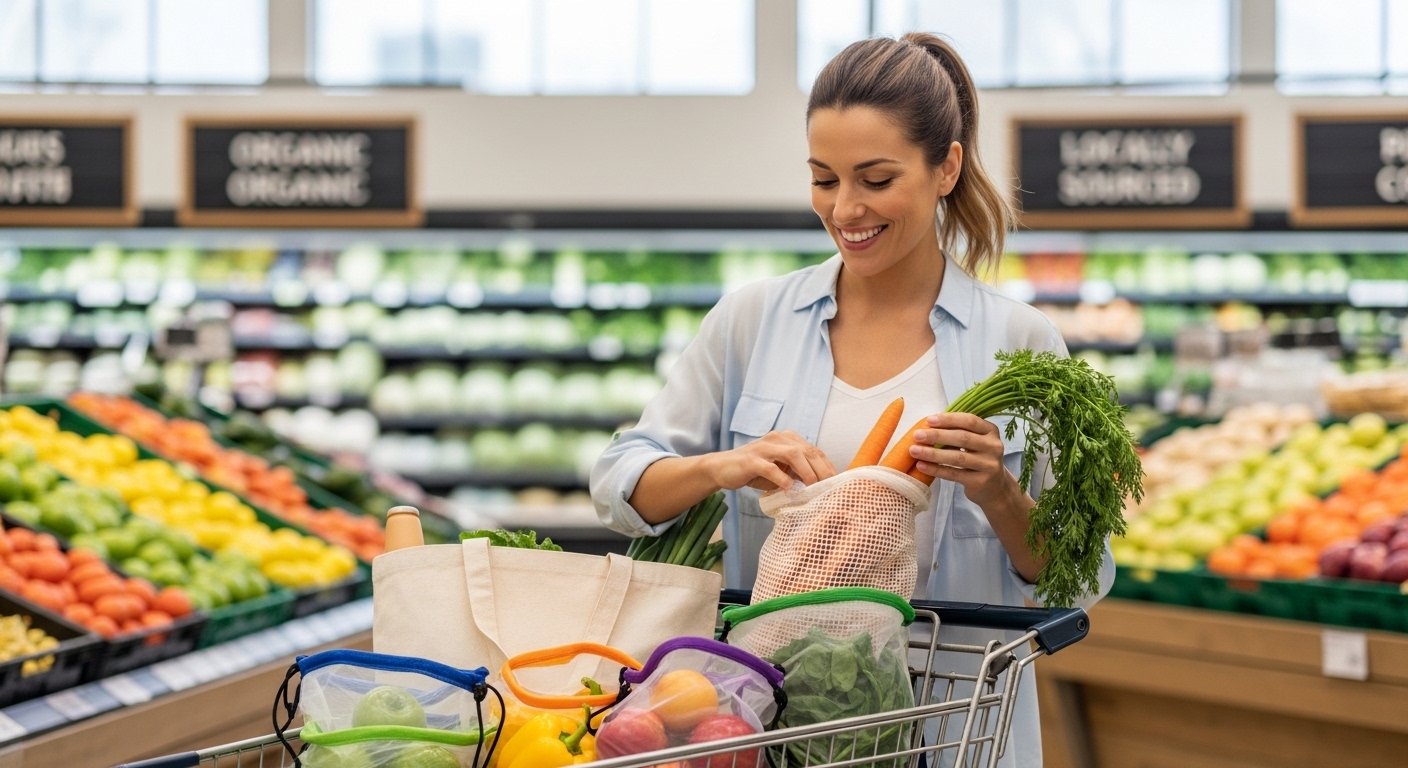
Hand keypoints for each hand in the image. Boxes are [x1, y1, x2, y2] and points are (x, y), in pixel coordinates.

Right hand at [707, 430, 836, 491]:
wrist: (722, 468)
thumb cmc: (754, 471)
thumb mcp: (780, 470)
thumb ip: (797, 473)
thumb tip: (819, 487)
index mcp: (787, 438)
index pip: (814, 450)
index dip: (827, 465)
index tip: (836, 482)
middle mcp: (778, 438)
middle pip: (807, 450)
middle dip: (821, 469)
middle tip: (829, 487)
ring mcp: (764, 448)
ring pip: (793, 454)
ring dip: (806, 471)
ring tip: (813, 486)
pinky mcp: (751, 460)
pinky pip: (770, 468)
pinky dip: (782, 479)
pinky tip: (789, 489)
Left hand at [908, 413, 1019, 509]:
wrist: (995, 488)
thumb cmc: (977, 458)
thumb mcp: (974, 442)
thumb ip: (957, 432)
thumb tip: (927, 425)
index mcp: (991, 431)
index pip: (970, 421)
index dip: (949, 419)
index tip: (929, 420)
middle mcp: (994, 446)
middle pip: (963, 438)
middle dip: (937, 436)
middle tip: (917, 435)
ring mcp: (989, 465)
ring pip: (957, 457)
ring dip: (933, 453)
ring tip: (914, 451)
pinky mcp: (981, 481)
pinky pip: (954, 474)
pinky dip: (936, 470)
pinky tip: (921, 466)